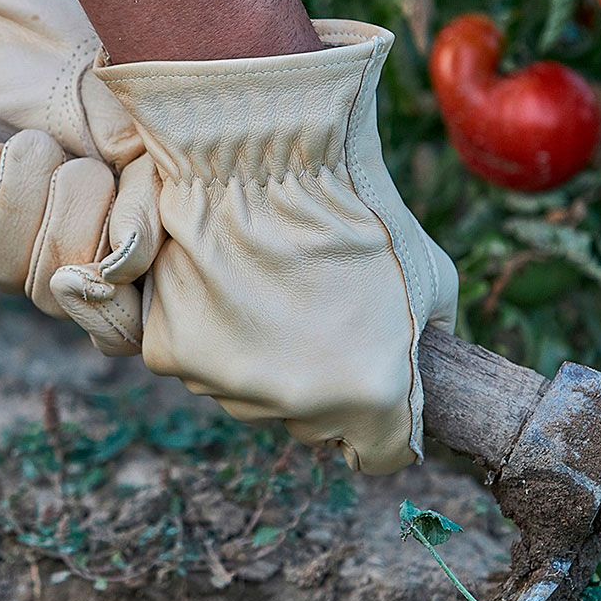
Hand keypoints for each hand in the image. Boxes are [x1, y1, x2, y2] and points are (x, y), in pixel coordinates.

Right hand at [54, 20, 458, 472]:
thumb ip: (425, 342)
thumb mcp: (429, 277)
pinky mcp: (171, 352)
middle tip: (318, 319)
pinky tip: (228, 285)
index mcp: (369, 394)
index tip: (377, 393)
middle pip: (312, 423)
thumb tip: (417, 369)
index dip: (384, 422)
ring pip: (251, 395)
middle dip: (322, 385)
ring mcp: (225, 382)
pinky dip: (215, 336)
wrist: (264, 148)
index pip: (381, 453)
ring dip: (264, 361)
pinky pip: (203, 363)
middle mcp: (294, 405)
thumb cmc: (355, 203)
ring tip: (271, 291)